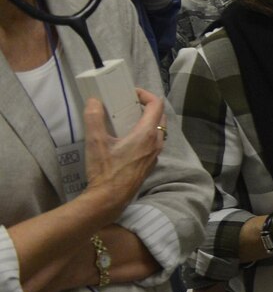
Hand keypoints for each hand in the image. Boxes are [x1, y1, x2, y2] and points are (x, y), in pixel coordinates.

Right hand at [82, 88, 165, 217]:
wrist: (110, 199)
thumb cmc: (105, 170)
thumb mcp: (95, 142)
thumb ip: (94, 117)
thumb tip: (94, 101)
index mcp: (146, 134)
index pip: (157, 105)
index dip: (146, 94)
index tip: (130, 93)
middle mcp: (156, 143)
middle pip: (159, 117)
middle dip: (146, 107)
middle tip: (127, 104)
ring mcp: (155, 155)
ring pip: (157, 131)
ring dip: (146, 121)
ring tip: (125, 120)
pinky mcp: (150, 164)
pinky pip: (153, 143)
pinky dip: (144, 134)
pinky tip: (126, 139)